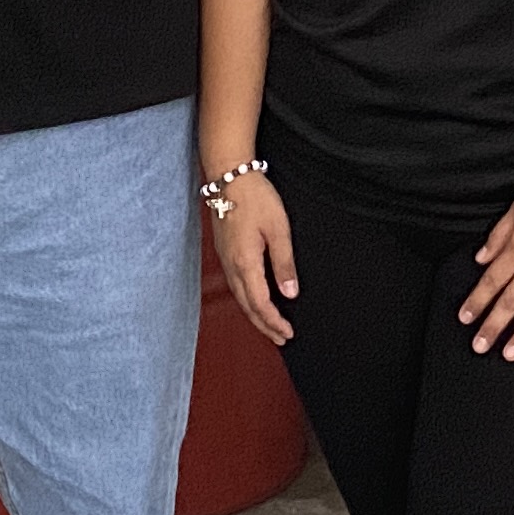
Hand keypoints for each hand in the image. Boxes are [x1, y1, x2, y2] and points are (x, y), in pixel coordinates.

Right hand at [209, 172, 298, 344]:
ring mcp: (225, 259)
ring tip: (270, 326)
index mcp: (245, 262)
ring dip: (255, 314)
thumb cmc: (255, 197)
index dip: (274, 322)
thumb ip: (284, 263)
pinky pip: (235, 285)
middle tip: (281, 338)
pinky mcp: (224, 252)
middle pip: (247, 306)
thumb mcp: (278, 228)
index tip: (287, 333)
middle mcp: (231, 265)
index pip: (260, 303)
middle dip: (264, 325)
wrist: (229, 176)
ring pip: (239, 297)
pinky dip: (247, 299)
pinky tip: (255, 300)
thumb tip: (290, 292)